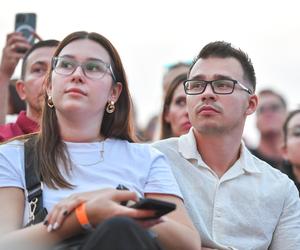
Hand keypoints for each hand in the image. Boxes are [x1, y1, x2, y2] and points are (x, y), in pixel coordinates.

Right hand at [0, 32, 30, 79]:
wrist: (4, 72)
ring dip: (24, 46)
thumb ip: (18, 48)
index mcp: (6, 46)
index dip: (15, 33)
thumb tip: (27, 44)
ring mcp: (7, 54)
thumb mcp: (13, 53)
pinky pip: (18, 55)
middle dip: (22, 39)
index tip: (22, 33)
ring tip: (30, 49)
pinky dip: (24, 55)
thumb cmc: (11, 63)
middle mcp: (6, 48)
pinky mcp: (9, 60)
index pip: (8, 36)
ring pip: (16, 45)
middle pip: (13, 39)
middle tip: (28, 43)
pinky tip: (28, 56)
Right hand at [45, 188, 159, 230]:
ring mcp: (119, 225)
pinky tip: (146, 222)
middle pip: (140, 224)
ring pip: (137, 226)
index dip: (149, 213)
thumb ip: (126, 194)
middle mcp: (121, 221)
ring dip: (148, 224)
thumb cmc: (98, 203)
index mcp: (119, 212)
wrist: (84, 215)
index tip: (158, 212)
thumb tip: (137, 197)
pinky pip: (132, 227)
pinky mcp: (118, 226)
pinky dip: (141, 225)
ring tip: (158, 220)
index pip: (138, 214)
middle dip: (153, 222)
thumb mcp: (112, 193)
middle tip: (163, 219)